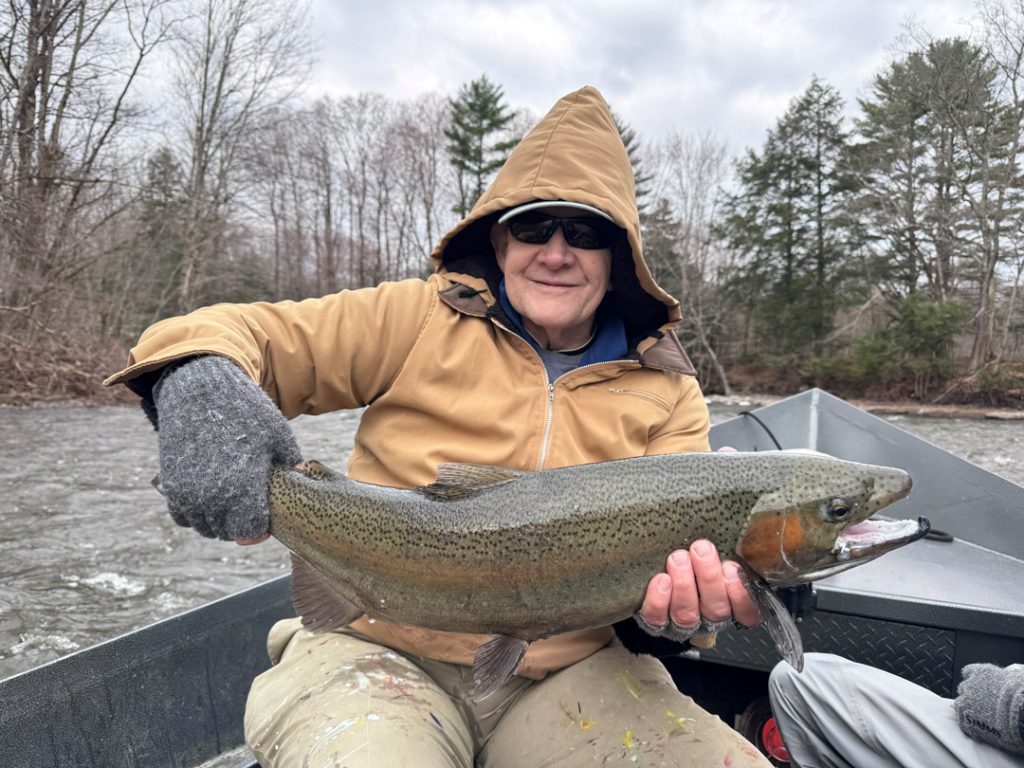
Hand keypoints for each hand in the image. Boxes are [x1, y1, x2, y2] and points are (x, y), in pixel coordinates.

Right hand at [152, 355, 301, 540]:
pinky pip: (181, 515)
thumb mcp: (277, 432)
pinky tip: (208, 500)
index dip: (259, 528)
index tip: (264, 518)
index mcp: (244, 487)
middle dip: (239, 525)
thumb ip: (291, 458)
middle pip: (226, 532)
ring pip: (203, 526)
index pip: (250, 530)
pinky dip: (194, 514)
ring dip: (216, 522)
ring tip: (229, 504)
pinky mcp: (172, 484)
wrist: (199, 391)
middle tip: (248, 508)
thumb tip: (303, 473)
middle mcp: (213, 496)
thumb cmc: (244, 411)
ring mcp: (188, 492)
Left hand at [636, 540, 760, 641]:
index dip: (741, 594)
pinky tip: (661, 580)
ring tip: (678, 558)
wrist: (652, 576)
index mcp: (729, 606)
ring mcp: (682, 624)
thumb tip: (733, 531)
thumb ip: (726, 554)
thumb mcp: (715, 557)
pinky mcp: (656, 623)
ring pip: (687, 614)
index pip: (747, 613)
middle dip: (709, 577)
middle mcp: (708, 620)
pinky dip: (659, 600)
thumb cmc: (693, 560)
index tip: (732, 568)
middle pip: (716, 609)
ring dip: (684, 584)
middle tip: (701, 549)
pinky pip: (658, 617)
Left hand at [955, 663, 1023, 754]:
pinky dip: (970, 725)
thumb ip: (1006, 675)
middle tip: (984, 704)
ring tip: (982, 718)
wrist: (1021, 714)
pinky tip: (982, 729)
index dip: (975, 680)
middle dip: (971, 695)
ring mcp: (965, 702)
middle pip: (963, 688)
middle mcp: (970, 685)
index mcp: (981, 672)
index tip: (980, 686)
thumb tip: (1010, 675)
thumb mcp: (1015, 677)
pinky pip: (963, 722)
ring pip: (960, 704)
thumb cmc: (1022, 695)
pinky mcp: (965, 720)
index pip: (968, 671)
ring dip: (968, 710)